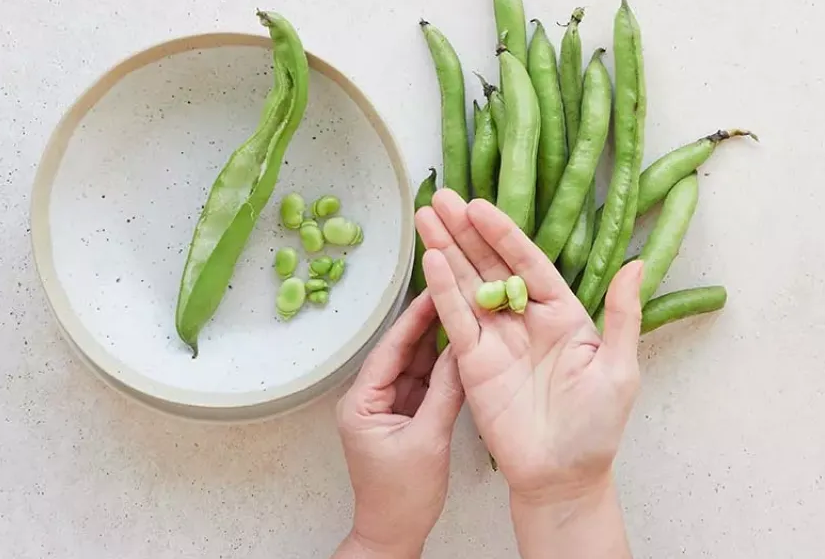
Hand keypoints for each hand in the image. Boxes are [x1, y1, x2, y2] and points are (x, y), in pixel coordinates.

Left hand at [333, 292, 463, 558]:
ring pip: (415, 365)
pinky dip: (442, 368)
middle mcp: (370, 399)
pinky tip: (461, 347)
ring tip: (463, 310)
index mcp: (361, 402)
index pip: (390, 349)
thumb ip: (446, 393)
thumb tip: (463, 351)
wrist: (394, 533)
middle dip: (427, 324)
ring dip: (437, 343)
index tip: (435, 289)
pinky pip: (424, 383)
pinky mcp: (405, 416)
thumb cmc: (403, 496)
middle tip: (454, 290)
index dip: (413, 318)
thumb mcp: (429, 440)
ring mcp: (388, 407)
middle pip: (401, 352)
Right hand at [416, 190, 643, 502]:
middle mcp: (525, 320)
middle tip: (440, 197)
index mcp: (562, 314)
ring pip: (467, 285)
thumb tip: (637, 264)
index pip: (528, 262)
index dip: (504, 234)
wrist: (563, 477)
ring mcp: (496, 340)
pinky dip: (442, 291)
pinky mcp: (473, 363)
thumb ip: (623, 315)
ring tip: (424, 215)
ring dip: (446, 250)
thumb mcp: (619, 368)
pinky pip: (455, 320)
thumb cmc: (596, 427)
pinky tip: (430, 260)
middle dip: (465, 231)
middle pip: (490, 265)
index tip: (480, 205)